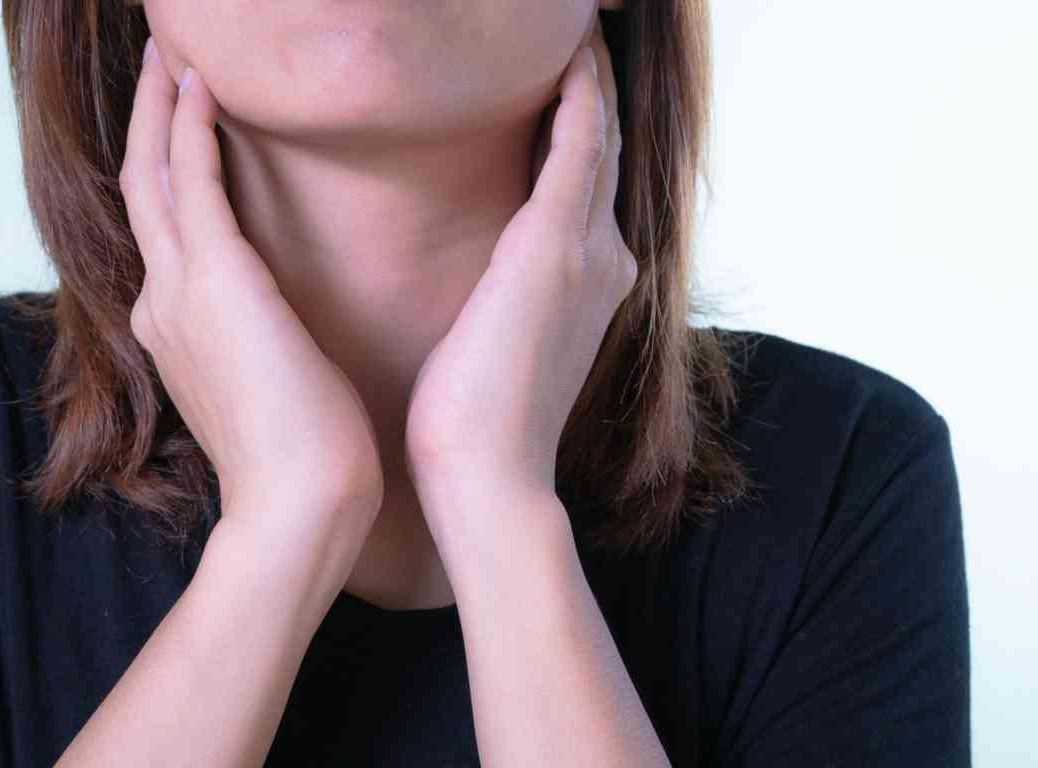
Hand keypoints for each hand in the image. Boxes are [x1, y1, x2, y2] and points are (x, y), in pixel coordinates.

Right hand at [120, 40, 384, 542]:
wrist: (299, 508)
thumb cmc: (305, 459)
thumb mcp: (272, 388)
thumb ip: (259, 348)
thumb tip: (279, 332)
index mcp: (176, 330)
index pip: (165, 231)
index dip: (165, 172)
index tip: (181, 125)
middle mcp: (162, 303)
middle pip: (142, 189)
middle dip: (147, 123)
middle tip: (159, 62)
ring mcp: (178, 291)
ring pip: (152, 173)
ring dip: (159, 107)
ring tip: (170, 54)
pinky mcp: (214, 280)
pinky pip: (189, 180)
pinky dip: (188, 126)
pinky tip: (199, 82)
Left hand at [404, 19, 634, 518]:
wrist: (486, 479)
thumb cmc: (473, 423)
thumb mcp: (496, 343)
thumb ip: (506, 299)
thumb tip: (483, 284)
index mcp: (586, 280)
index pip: (585, 177)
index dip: (579, 120)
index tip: (560, 72)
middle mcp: (603, 255)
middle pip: (601, 144)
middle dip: (590, 86)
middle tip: (574, 28)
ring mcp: (588, 249)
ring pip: (596, 132)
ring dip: (588, 75)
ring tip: (574, 26)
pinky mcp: (556, 246)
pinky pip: (577, 141)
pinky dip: (578, 91)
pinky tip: (571, 49)